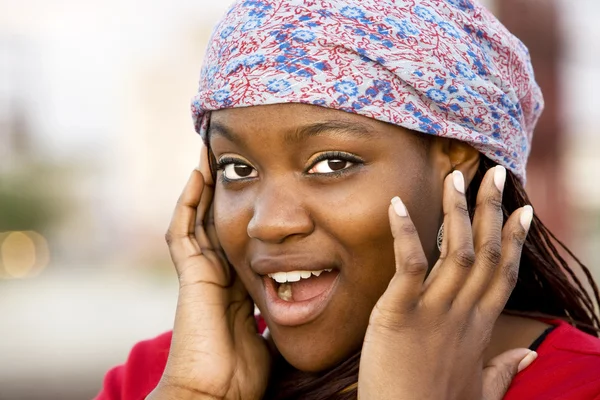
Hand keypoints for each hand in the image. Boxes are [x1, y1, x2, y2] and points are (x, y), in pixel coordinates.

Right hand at [147, 144, 270, 399]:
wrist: (217, 392)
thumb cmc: (243, 370)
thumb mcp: (271, 330)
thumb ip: (283, 310)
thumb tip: (308, 299)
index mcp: (236, 282)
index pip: (241, 236)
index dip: (247, 210)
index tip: (261, 184)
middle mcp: (217, 271)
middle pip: (218, 218)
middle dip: (225, 188)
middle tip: (237, 157)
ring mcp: (200, 271)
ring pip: (199, 216)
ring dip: (205, 185)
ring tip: (214, 152)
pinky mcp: (190, 274)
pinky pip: (184, 229)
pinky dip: (188, 201)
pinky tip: (200, 174)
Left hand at [358, 166, 534, 399]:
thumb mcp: (480, 392)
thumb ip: (504, 371)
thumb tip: (529, 356)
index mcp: (480, 328)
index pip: (505, 274)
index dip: (516, 239)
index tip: (524, 210)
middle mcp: (463, 313)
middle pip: (488, 252)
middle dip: (493, 209)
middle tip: (495, 174)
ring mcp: (434, 311)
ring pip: (457, 250)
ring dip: (458, 210)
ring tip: (457, 176)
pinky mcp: (400, 313)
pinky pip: (408, 264)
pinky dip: (404, 233)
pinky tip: (397, 205)